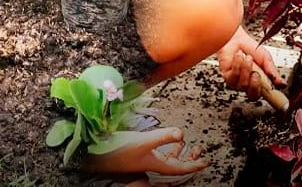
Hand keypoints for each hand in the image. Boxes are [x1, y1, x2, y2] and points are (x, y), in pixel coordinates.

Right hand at [83, 127, 208, 175]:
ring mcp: (145, 159)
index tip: (206, 161)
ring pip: (166, 158)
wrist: (95, 154)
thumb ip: (162, 136)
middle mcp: (152, 163)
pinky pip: (157, 152)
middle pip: (175, 165)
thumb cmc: (117, 151)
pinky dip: (164, 146)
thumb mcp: (143, 142)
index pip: (181, 168)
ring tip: (185, 144)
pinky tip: (164, 138)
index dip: (195, 165)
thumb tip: (182, 133)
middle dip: (188, 158)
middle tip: (199, 152)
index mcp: (157, 164)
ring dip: (177, 152)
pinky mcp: (138, 153)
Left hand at [217, 27, 282, 99]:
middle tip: (256, 73)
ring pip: (243, 85)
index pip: (266, 95)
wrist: (237, 39)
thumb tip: (281, 83)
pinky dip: (237, 65)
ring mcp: (238, 82)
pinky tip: (239, 57)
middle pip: (253, 96)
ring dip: (246, 69)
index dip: (270, 97)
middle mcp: (249, 84)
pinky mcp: (228, 77)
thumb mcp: (266, 58)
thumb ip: (273, 71)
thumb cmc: (251, 48)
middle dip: (255, 84)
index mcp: (261, 81)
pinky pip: (233, 76)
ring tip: (248, 58)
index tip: (274, 93)